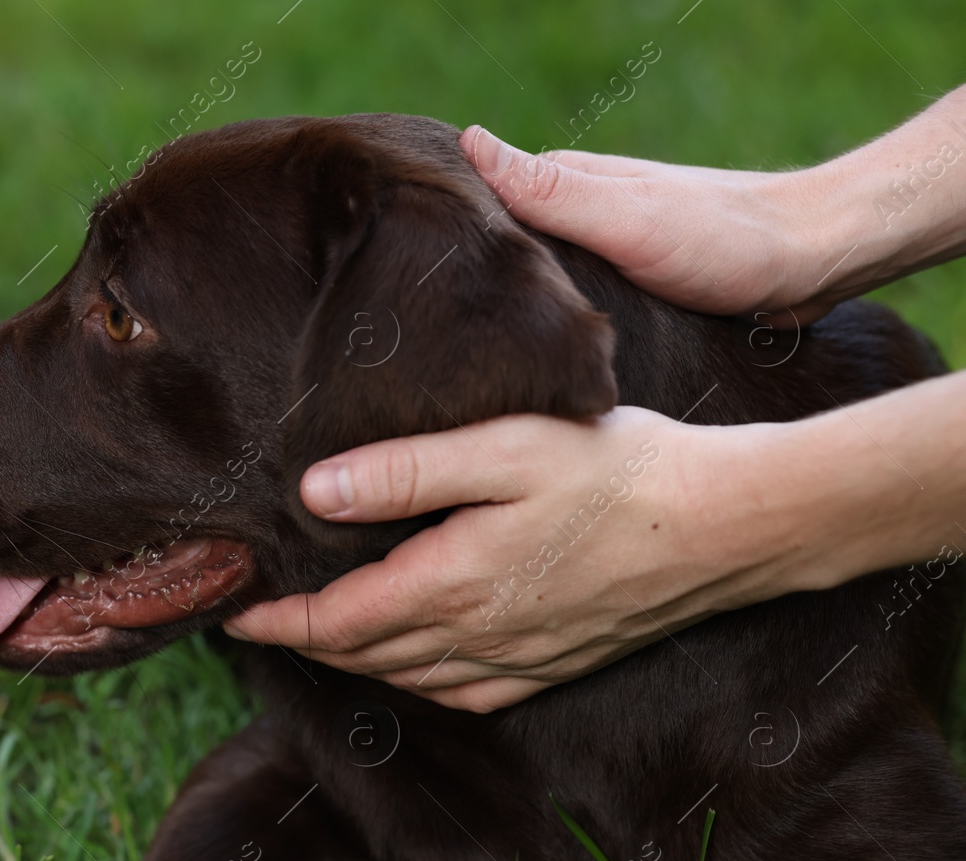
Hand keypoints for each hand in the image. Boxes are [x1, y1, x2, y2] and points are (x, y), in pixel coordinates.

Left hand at [225, 409, 803, 711]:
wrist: (731, 524)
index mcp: (451, 585)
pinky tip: (416, 667)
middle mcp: (477, 637)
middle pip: (365, 654)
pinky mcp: (558, 663)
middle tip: (263, 621)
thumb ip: (404, 471)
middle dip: (306, 640)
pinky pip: (466, 693)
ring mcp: (520, 659)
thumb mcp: (503, 447)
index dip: (277, 620)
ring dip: (357, 662)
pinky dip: (419, 684)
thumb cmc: (619, 471)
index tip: (232, 613)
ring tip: (322, 636)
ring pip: (410, 678)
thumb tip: (311, 494)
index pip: (335, 620)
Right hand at [461, 83, 965, 322]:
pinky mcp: (626, 287)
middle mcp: (577, 213)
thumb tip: (468, 141)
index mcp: (565, 184)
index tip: (403, 286)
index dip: (442, 240)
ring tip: (468, 360)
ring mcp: (601, 249)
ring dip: (510, 312)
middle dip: (468, 284)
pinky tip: (534, 360)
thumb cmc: (722, 240)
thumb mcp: (623, 216)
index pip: (478, 207)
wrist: (813, 265)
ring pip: (534, 282)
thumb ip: (548, 189)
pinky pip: (569, 306)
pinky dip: (549, 327)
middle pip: (501, 250)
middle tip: (426, 342)